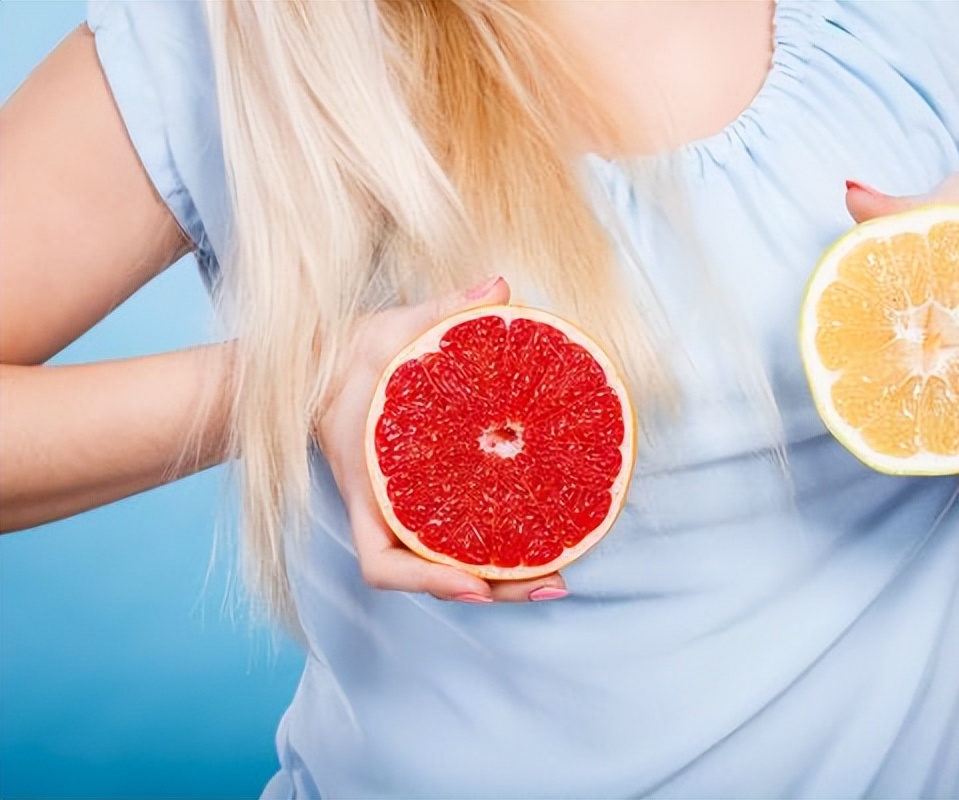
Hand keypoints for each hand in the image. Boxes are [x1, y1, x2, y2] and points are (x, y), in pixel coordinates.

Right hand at [316, 276, 569, 602]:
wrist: (325, 369)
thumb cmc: (350, 357)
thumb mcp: (389, 329)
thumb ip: (440, 310)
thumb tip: (499, 283)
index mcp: (366, 488)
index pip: (380, 560)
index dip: (425, 579)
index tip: (472, 585)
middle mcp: (388, 511)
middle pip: (433, 576)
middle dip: (490, 589)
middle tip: (552, 584)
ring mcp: (410, 509)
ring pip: (453, 563)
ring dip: (504, 579)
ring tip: (559, 578)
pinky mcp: (433, 497)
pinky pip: (465, 532)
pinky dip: (501, 545)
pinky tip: (550, 536)